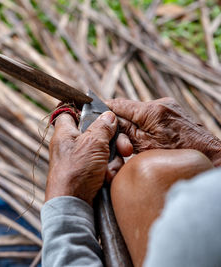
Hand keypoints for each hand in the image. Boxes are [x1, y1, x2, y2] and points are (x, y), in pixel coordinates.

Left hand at [46, 111, 132, 204]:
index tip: (95, 109)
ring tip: (108, 170)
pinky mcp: (88, 174)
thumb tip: (108, 116)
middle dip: (113, 141)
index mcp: (65, 133)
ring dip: (113, 160)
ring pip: (104, 151)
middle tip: (123, 148)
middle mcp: (71, 145)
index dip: (81, 109)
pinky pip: (104, 166)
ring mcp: (80, 160)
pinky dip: (109, 172)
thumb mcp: (92, 143)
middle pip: (96, 133)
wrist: (73, 205)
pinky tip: (107, 179)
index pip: (68, 112)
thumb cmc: (76, 172)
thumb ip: (102, 127)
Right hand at [106, 97, 220, 165]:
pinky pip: (152, 115)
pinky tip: (149, 139)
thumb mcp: (144, 146)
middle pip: (129, 109)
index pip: (118, 104)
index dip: (104, 109)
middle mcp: (160, 104)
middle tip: (122, 142)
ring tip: (137, 144)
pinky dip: (145, 125)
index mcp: (151, 111)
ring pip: (140, 113)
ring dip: (134, 126)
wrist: (209, 156)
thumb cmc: (177, 155)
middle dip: (122, 124)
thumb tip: (109, 120)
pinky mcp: (174, 111)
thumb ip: (125, 131)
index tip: (94, 112)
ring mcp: (169, 106)